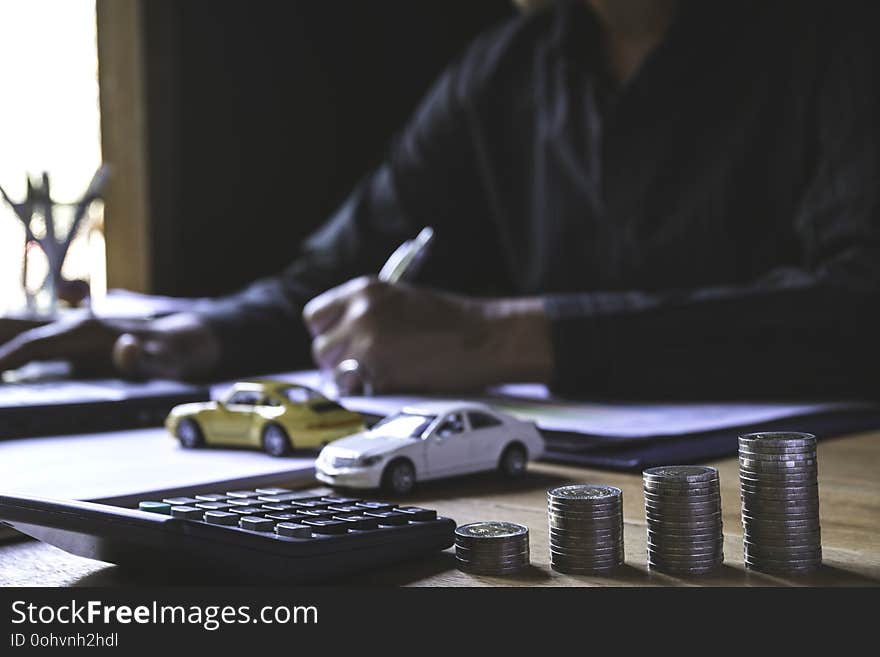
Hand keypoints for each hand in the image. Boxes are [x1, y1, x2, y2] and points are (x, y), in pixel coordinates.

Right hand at [0, 313, 220, 380]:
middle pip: (16, 325)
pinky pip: (37, 332)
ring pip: (23, 323)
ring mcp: (78, 321)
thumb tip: (125, 346)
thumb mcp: (172, 358)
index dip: (6, 359)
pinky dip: (15, 339)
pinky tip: (9, 356)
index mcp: (89, 329)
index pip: (34, 345)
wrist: (203, 329)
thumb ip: (147, 359)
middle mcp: (78, 320)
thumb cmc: (184, 347)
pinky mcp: (82, 328)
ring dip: (2, 333)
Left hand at [302, 276, 552, 393]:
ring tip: (381, 375)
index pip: (315, 316)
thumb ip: (367, 314)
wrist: (484, 337)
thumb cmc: (450, 321)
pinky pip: (355, 390)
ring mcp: (366, 343)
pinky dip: (368, 392)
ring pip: (333, 374)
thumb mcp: (400, 300)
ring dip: (351, 379)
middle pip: (321, 349)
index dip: (328, 333)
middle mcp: (359, 313)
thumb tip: (340, 340)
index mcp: (364, 290)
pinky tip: (394, 382)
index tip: (342, 343)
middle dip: (337, 361)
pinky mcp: (378, 371)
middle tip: (363, 366)